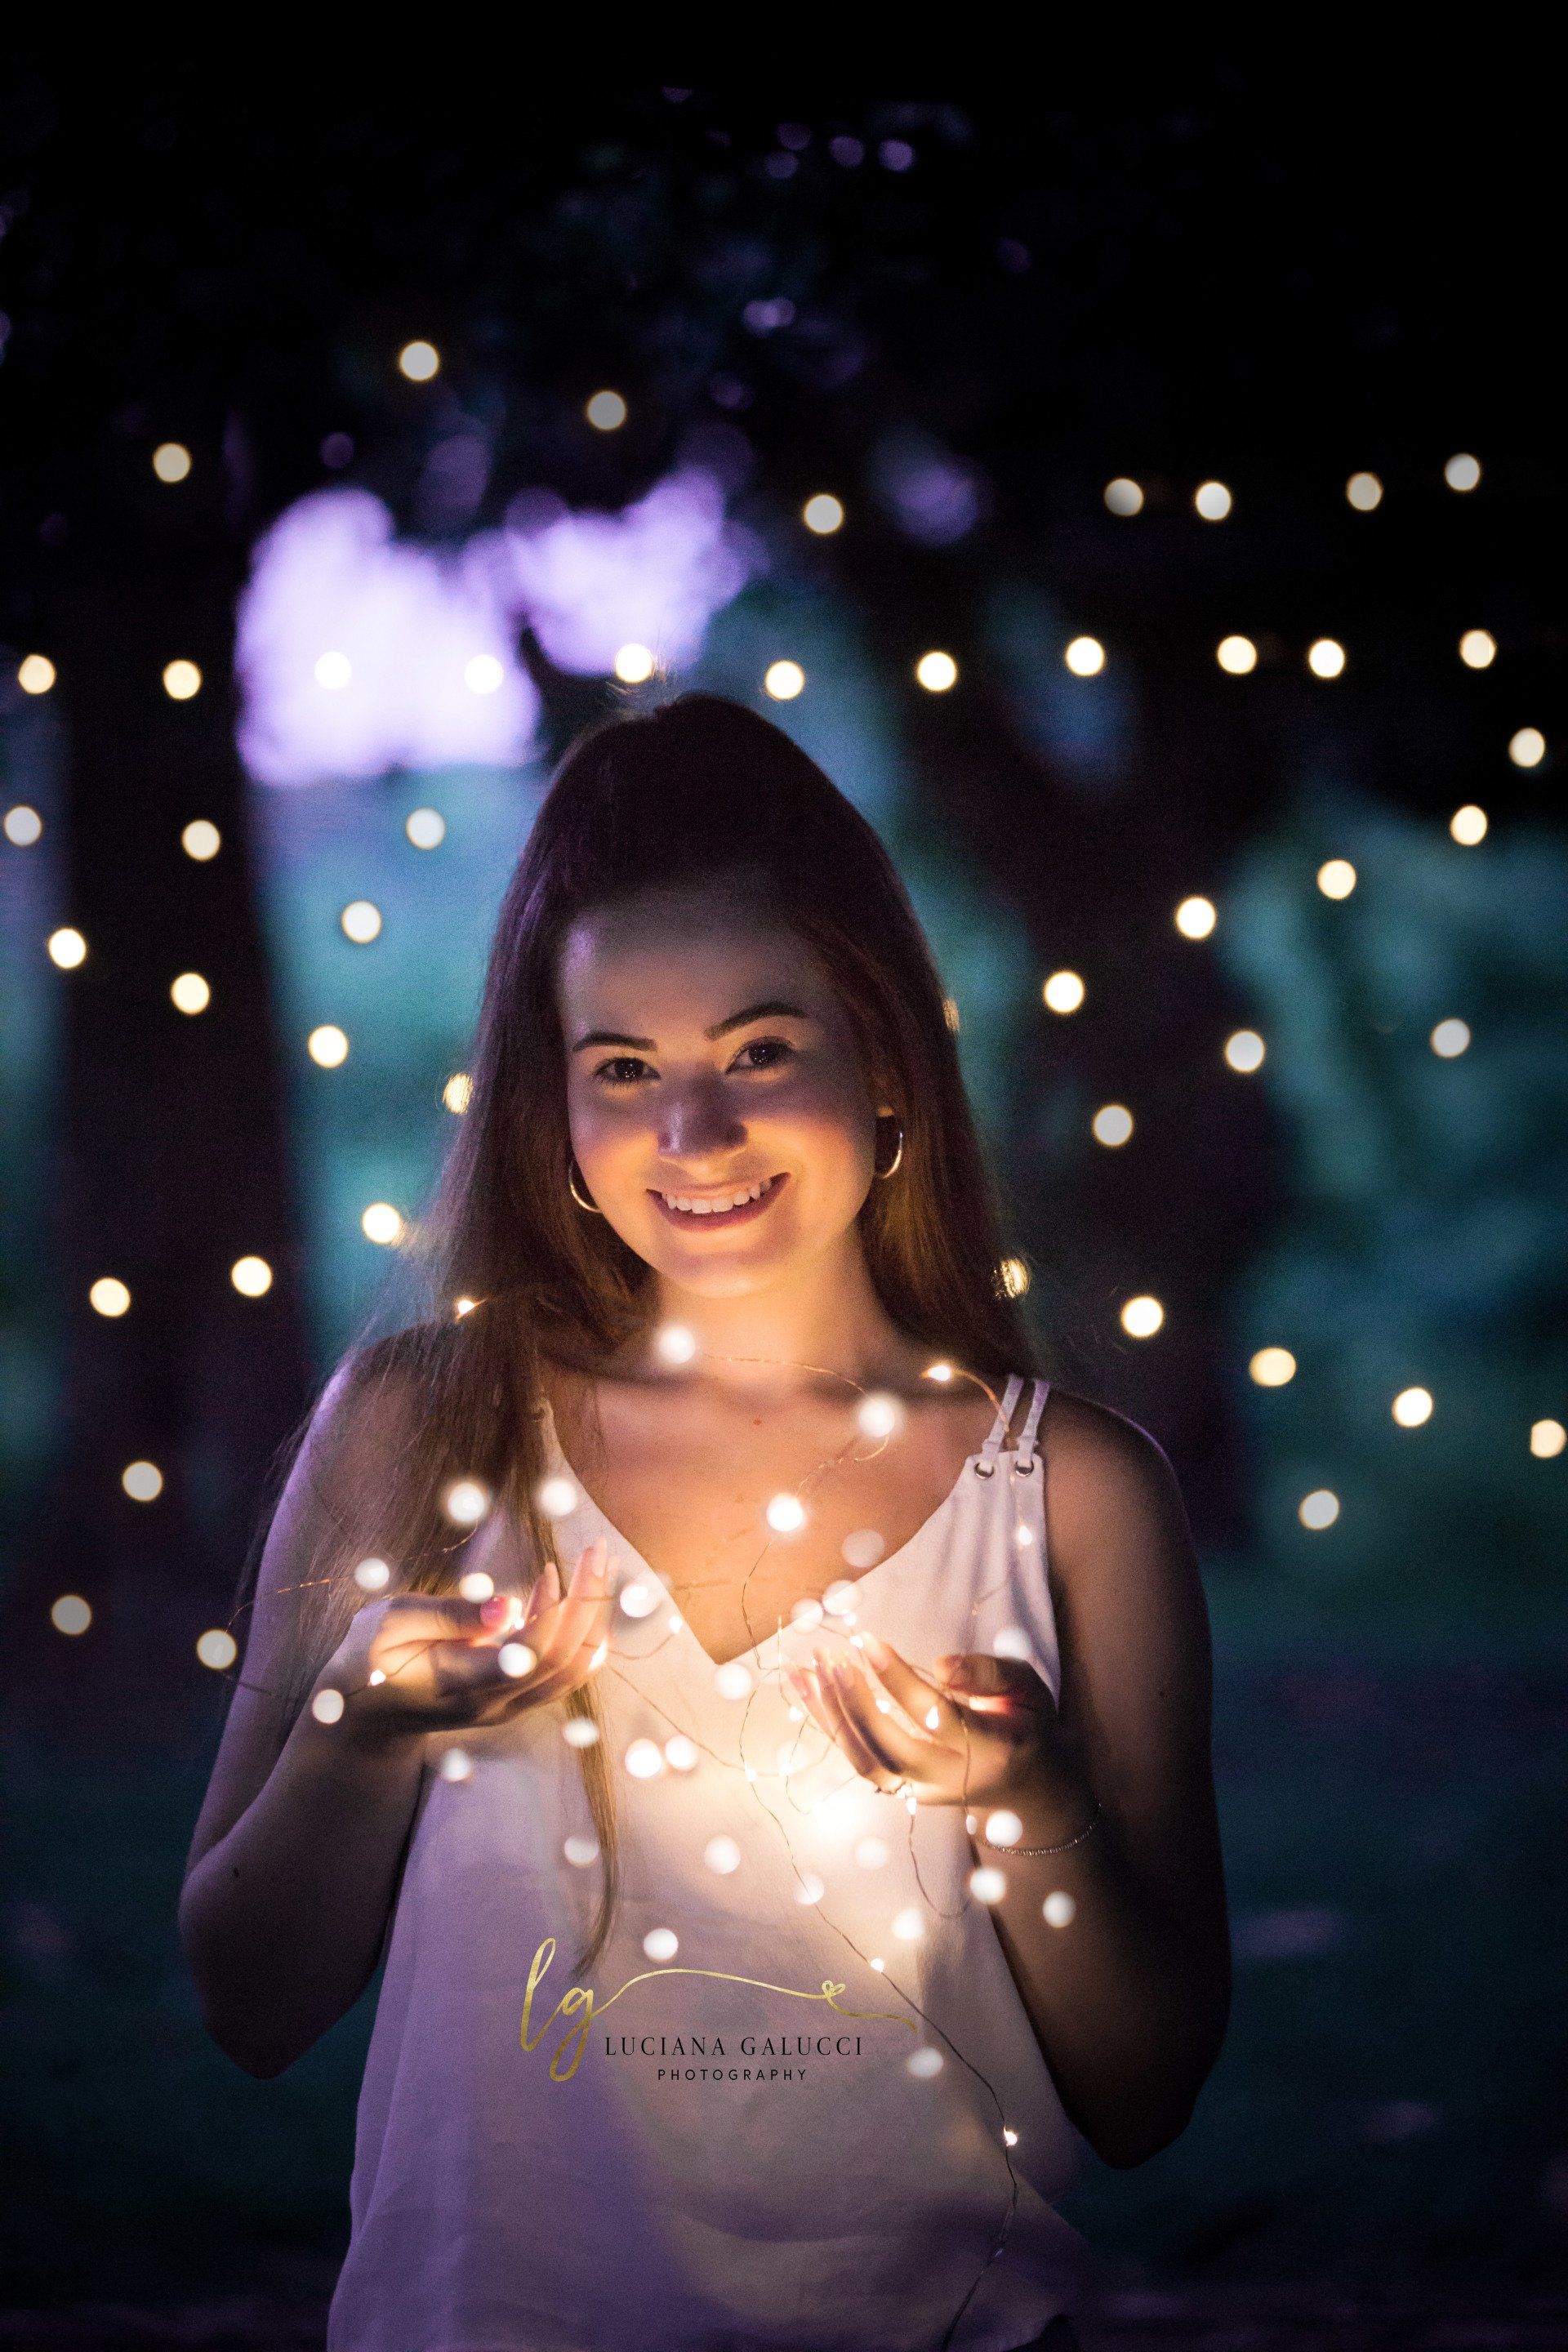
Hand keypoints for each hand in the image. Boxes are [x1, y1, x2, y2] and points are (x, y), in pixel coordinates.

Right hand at [313, 1536, 617, 1753]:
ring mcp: (509, 1706)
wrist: (364, 1717)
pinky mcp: (514, 1699)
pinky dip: (576, 1630)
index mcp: (462, 1685)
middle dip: (589, 1603)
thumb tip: (508, 1604)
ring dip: (593, 1617)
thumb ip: (448, 1614)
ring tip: (594, 1563)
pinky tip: (560, 1590)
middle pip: (566, 1662)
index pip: (529, 1657)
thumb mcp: (388, 1625)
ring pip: (574, 1669)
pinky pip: (562, 1669)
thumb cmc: (369, 1659)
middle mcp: (495, 1704)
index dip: (555, 1613)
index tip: (556, 1566)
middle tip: (595, 1550)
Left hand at [784, 1632, 1085, 1821]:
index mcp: (991, 1749)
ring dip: (832, 1716)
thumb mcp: (1030, 1690)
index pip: (935, 1716)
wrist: (1027, 1788)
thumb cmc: (1027, 1724)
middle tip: (831, 1655)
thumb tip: (942, 1664)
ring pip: (867, 1762)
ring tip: (808, 1669)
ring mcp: (924, 1792)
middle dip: (854, 1701)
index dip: (898, 1680)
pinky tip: (806, 1688)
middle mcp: (952, 1778)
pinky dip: (829, 1725)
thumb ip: (991, 1674)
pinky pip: (859, 1760)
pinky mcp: (903, 1791)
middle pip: (891, 1747)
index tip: (867, 1641)